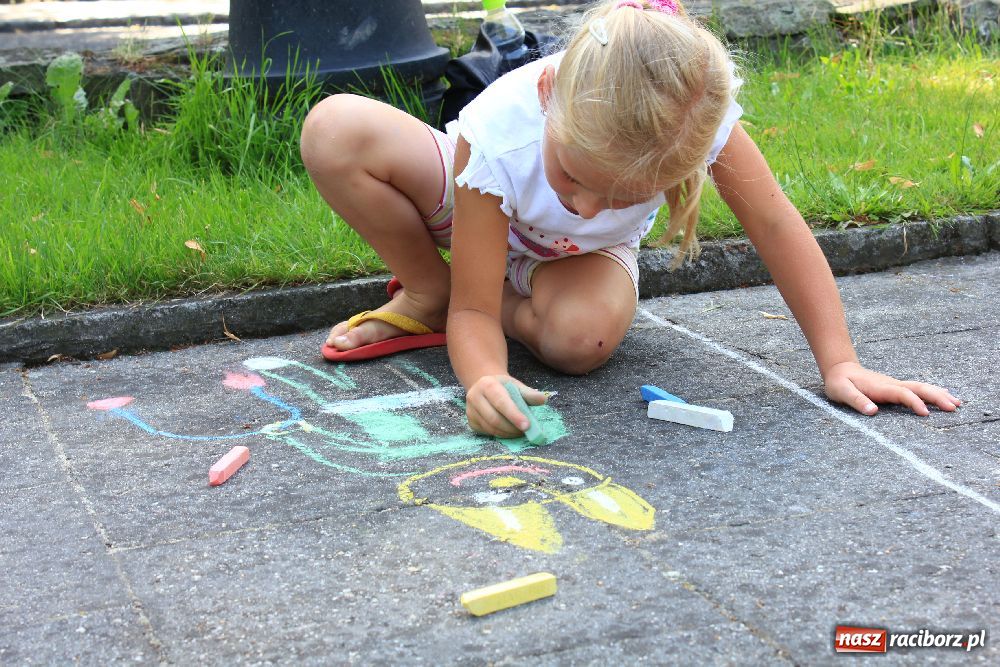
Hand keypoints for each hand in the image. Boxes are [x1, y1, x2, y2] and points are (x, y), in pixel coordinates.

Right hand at [466, 375, 546, 437]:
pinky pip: (487, 433)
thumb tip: (544, 400)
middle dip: (512, 428)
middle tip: (526, 431)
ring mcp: (470, 411)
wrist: (485, 386)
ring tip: (519, 431)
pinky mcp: (471, 422)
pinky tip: (509, 431)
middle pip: (494, 418)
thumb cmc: (504, 387)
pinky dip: (501, 435)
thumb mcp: (516, 385)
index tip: (527, 426)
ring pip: (490, 428)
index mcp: (487, 384)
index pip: (501, 402)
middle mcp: (474, 397)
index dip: (514, 415)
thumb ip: (529, 393)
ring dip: (508, 433)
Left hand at [823, 361, 960, 415]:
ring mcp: (895, 385)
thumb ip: (856, 400)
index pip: (902, 394)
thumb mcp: (841, 392)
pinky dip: (933, 392)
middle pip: (918, 388)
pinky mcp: (895, 387)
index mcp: (880, 387)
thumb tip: (873, 411)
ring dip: (939, 394)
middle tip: (954, 407)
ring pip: (921, 387)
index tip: (925, 414)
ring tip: (957, 403)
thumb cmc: (839, 383)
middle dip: (937, 397)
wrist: (840, 369)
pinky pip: (917, 389)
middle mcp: (891, 384)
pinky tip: (944, 395)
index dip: (914, 402)